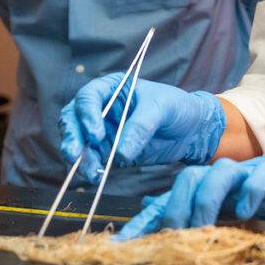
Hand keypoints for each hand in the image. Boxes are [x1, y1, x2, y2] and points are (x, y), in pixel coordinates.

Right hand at [59, 72, 225, 183]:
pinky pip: (91, 160)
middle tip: (74, 154)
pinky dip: (90, 168)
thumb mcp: (162, 109)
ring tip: (89, 171)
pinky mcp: (108, 151)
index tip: (97, 134)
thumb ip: (140, 126)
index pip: (88, 97)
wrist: (192, 130)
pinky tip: (96, 177)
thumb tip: (120, 153)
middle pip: (73, 119)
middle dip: (72, 137)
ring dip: (79, 157)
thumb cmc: (178, 107)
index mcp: (113, 87)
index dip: (86, 115)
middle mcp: (102, 108)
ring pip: (78, 142)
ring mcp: (103, 131)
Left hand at [115, 144, 264, 239]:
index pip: (165, 200)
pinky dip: (250, 191)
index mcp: (198, 184)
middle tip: (177, 234)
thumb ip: (181, 209)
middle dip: (178, 207)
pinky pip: (259, 175)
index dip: (145, 221)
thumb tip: (145, 210)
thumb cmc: (246, 197)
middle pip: (188, 177)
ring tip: (206, 227)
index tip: (125, 245)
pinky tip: (247, 210)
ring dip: (208, 200)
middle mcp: (215, 175)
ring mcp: (242, 172)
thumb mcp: (212, 210)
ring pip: (218, 172)